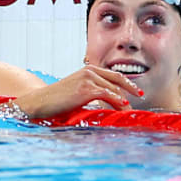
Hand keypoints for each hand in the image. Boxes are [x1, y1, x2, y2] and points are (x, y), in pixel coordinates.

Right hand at [13, 65, 142, 118]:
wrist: (40, 101)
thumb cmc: (57, 100)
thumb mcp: (77, 92)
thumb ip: (92, 92)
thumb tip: (108, 103)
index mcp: (88, 70)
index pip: (114, 75)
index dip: (127, 83)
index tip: (136, 92)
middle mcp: (90, 71)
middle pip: (118, 79)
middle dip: (131, 89)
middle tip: (141, 97)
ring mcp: (88, 79)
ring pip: (114, 88)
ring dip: (124, 100)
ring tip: (131, 110)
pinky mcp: (86, 89)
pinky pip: (107, 94)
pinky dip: (117, 101)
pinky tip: (123, 107)